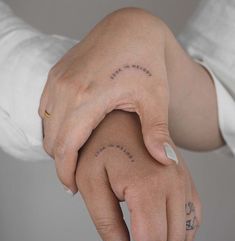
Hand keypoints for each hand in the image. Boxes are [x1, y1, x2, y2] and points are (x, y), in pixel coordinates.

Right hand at [38, 7, 177, 193]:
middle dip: (62, 163)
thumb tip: (165, 161)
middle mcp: (64, 89)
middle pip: (51, 141)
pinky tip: (74, 131)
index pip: (64, 148)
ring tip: (78, 156)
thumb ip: (157, 131)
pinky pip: (46, 109)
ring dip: (58, 144)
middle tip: (78, 175)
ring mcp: (57, 79)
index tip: (73, 187)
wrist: (132, 26)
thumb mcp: (155, 97)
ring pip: (47, 126)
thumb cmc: (146, 60)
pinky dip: (55, 126)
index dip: (66, 172)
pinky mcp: (57, 74)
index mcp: (86, 98)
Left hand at [75, 110, 201, 240]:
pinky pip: (193, 216)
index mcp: (148, 186)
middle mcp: (173, 184)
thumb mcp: (90, 183)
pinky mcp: (184, 179)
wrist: (118, 116)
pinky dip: (183, 236)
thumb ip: (106, 222)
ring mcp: (183, 180)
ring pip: (188, 233)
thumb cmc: (99, 145)